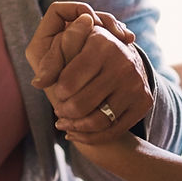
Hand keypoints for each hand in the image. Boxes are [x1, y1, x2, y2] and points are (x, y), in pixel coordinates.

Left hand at [26, 1, 152, 142]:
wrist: (125, 57)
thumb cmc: (86, 51)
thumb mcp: (67, 45)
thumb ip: (50, 61)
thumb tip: (37, 83)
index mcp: (102, 43)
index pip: (68, 82)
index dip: (58, 92)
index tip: (58, 92)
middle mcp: (123, 62)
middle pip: (80, 105)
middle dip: (64, 112)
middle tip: (59, 110)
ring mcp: (136, 84)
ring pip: (97, 121)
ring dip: (75, 127)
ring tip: (65, 123)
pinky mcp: (144, 102)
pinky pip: (113, 131)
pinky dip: (91, 137)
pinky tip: (77, 132)